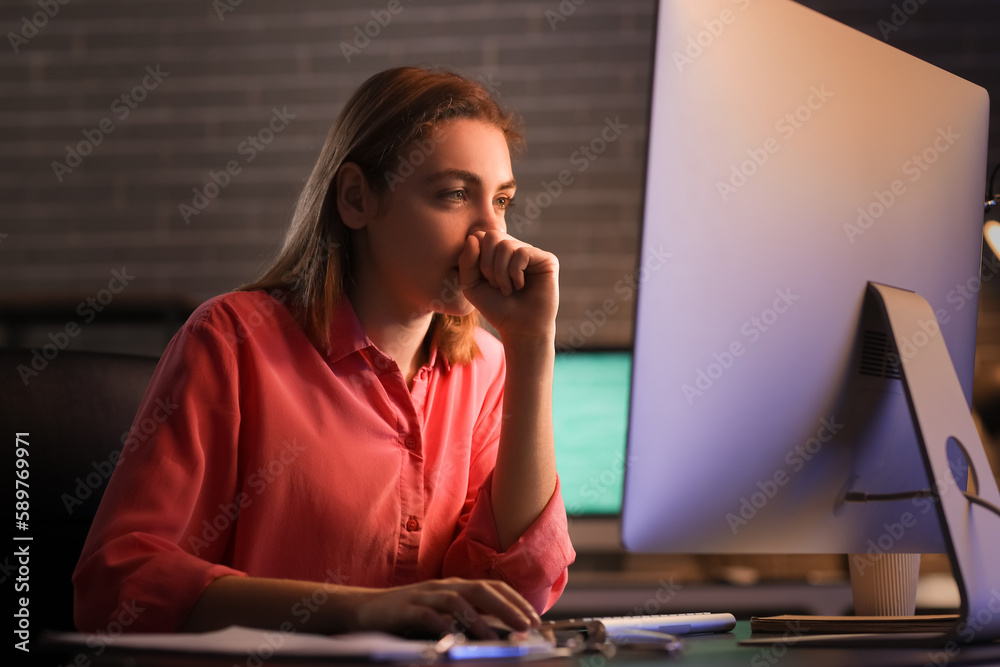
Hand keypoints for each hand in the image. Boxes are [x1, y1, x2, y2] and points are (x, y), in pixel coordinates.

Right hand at [351, 578, 541, 638]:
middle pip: (480, 590)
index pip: (492, 586)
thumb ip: (468, 615)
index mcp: (456, 585)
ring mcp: (425, 595)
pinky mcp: (407, 608)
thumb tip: (499, 628)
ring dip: (479, 620)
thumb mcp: (443, 611)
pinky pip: (427, 616)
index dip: (515, 600)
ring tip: (495, 639)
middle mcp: (444, 586)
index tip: (534, 617)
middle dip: (506, 607)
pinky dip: (442, 625)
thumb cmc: (410, 612)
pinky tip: (454, 638)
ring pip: (457, 601)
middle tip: (526, 626)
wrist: (367, 608)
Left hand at [458, 231, 558, 343]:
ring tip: (507, 289)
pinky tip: (520, 286)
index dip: (475, 258)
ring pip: (506, 245)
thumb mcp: (471, 285)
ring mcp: (531, 252)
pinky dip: (515, 273)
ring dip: (501, 273)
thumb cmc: (496, 308)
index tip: (482, 280)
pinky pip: (522, 253)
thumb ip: (466, 261)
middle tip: (495, 285)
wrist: (519, 328)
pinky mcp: (547, 259)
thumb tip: (473, 237)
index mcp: (497, 251)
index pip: (479, 236)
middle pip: (492, 236)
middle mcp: (515, 248)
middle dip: (487, 265)